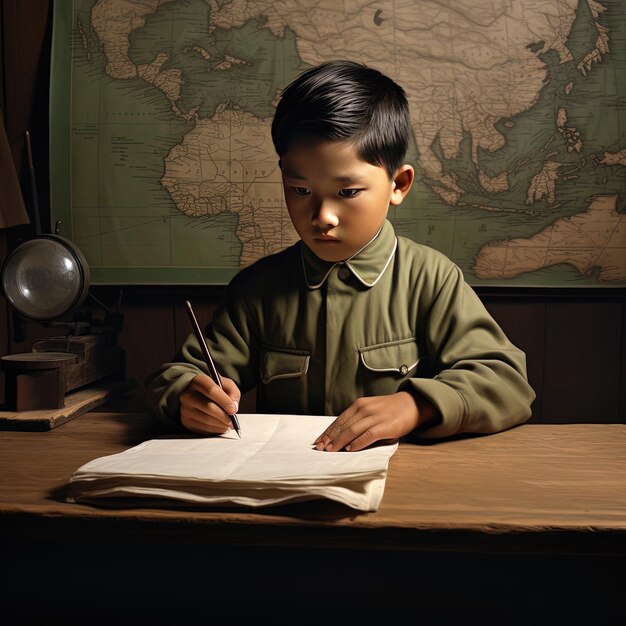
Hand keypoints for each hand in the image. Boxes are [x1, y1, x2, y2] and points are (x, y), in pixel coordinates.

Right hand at [179, 374, 240, 434]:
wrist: (198, 395)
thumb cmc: (215, 389)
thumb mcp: (226, 384)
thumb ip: (232, 392)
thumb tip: (233, 407)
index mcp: (198, 381)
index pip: (211, 391)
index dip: (224, 401)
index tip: (233, 410)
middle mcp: (188, 394)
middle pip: (208, 407)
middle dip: (224, 415)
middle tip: (233, 421)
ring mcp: (185, 409)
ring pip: (206, 419)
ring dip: (221, 424)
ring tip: (229, 424)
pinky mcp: (186, 421)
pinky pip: (203, 428)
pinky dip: (215, 429)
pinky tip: (221, 426)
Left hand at [313, 391, 435, 451]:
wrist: (412, 404)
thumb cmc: (390, 410)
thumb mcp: (371, 409)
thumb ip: (358, 419)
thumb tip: (342, 435)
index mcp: (360, 404)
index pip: (339, 420)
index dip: (328, 431)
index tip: (319, 441)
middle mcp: (365, 409)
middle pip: (343, 426)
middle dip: (330, 438)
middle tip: (321, 448)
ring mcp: (374, 417)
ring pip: (352, 431)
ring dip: (339, 442)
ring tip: (331, 451)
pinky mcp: (384, 426)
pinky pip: (367, 435)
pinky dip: (357, 443)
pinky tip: (350, 449)